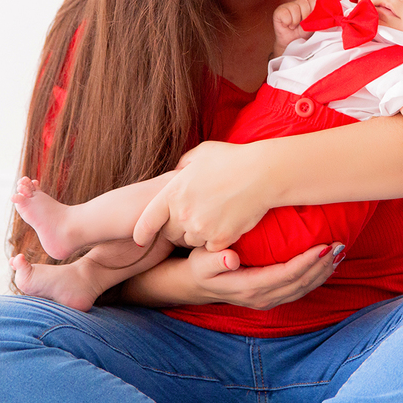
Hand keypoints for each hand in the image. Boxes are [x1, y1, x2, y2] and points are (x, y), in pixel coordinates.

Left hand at [133, 140, 269, 251]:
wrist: (263, 173)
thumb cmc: (233, 158)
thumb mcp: (200, 153)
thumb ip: (182, 166)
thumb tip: (175, 173)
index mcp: (173, 193)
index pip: (147, 221)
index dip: (141, 232)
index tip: (139, 240)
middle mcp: (183, 214)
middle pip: (170, 234)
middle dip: (177, 229)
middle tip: (193, 218)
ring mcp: (202, 229)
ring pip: (191, 242)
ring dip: (198, 235)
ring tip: (213, 217)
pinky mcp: (221, 240)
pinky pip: (210, 249)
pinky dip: (216, 242)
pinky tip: (226, 225)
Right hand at [186, 243, 342, 309]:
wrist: (195, 286)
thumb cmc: (199, 266)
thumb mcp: (201, 261)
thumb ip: (215, 259)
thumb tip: (231, 259)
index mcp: (249, 287)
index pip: (286, 275)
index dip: (307, 262)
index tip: (324, 245)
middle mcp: (262, 298)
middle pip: (300, 283)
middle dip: (322, 265)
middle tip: (340, 244)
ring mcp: (268, 300)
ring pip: (303, 289)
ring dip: (323, 272)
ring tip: (340, 252)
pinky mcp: (271, 297)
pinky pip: (299, 289)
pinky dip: (316, 277)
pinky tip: (327, 263)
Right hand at [273, 0, 315, 52]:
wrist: (292, 43)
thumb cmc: (302, 33)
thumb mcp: (313, 25)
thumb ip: (318, 18)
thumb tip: (322, 15)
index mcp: (308, 4)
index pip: (313, 1)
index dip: (312, 13)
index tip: (309, 21)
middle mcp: (297, 3)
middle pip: (304, 2)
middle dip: (304, 17)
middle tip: (301, 24)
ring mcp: (287, 6)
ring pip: (294, 8)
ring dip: (295, 21)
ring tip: (293, 26)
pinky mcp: (278, 12)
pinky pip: (285, 14)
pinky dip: (287, 22)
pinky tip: (287, 25)